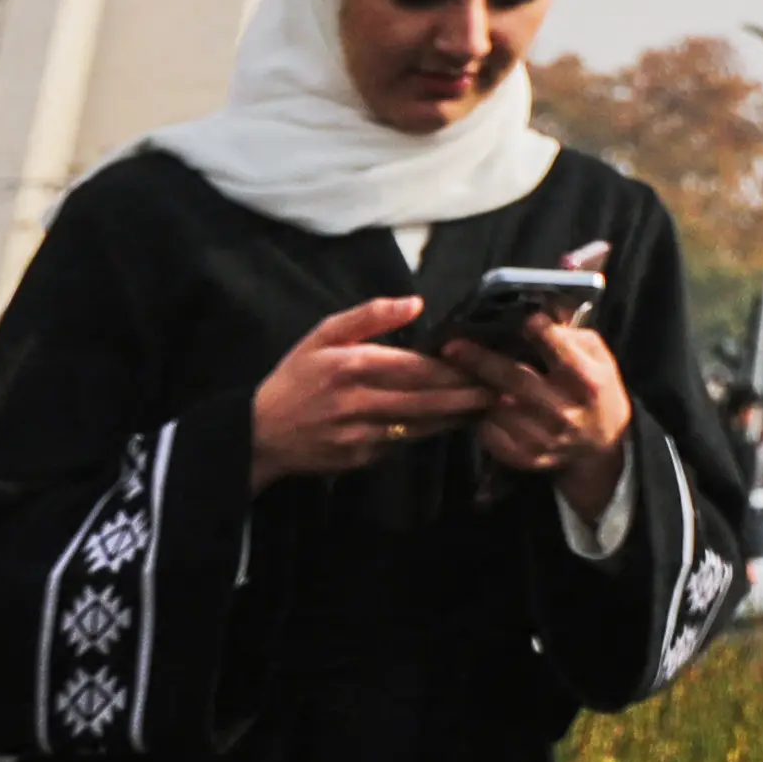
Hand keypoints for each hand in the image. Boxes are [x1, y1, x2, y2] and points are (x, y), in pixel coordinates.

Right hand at [251, 296, 494, 488]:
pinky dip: (428, 433)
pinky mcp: (361, 458)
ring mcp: (361, 434)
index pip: (416, 366)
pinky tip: (450, 424)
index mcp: (353, 365)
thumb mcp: (323, 335)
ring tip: (488, 407)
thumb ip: (369, 316)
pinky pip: (403, 444)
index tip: (483, 361)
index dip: (453, 367)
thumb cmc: (295, 378)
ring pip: (421, 426)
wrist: (259, 434)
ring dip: (457, 417)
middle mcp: (360, 401)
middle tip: (503, 389)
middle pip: (427, 400)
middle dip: (468, 395)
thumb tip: (416, 304)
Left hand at [468, 312, 637, 521]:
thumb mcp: (598, 356)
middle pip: (516, 380)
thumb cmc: (595, 388)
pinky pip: (491, 435)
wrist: (601, 443)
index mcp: (587, 381)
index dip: (541, 332)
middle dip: (481, 361)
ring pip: (498, 408)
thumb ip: (571, 336)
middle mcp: (565, 411)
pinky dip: (481, 418)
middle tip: (452, 348)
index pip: (561, 351)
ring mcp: (544, 437)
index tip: (524, 320)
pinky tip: (481, 405)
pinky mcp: (526, 456)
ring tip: (456, 375)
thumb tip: (536, 319)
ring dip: (476, 390)